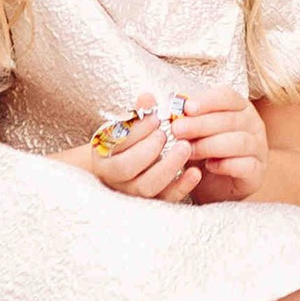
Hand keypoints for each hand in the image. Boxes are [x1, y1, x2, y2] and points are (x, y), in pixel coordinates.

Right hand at [79, 111, 198, 201]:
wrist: (122, 172)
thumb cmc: (126, 145)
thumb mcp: (127, 128)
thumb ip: (138, 114)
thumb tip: (147, 98)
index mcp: (104, 154)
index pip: (117, 144)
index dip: (138, 130)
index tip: (155, 118)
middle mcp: (115, 177)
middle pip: (127, 168)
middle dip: (149, 149)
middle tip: (166, 134)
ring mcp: (133, 193)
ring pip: (147, 187)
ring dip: (168, 166)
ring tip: (185, 148)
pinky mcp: (153, 202)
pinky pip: (166, 199)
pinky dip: (181, 186)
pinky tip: (195, 172)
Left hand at [171, 86, 267, 202]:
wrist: (216, 187)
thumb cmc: (206, 153)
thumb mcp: (195, 133)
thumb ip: (188, 121)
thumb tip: (172, 110)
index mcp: (240, 107)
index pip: (227, 96)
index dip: (207, 101)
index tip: (187, 108)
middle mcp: (253, 124)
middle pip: (230, 119)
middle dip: (201, 124)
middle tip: (177, 130)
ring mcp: (259, 148)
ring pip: (238, 141)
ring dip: (210, 145)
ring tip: (189, 150)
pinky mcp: (258, 171)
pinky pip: (245, 165)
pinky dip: (226, 165)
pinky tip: (209, 166)